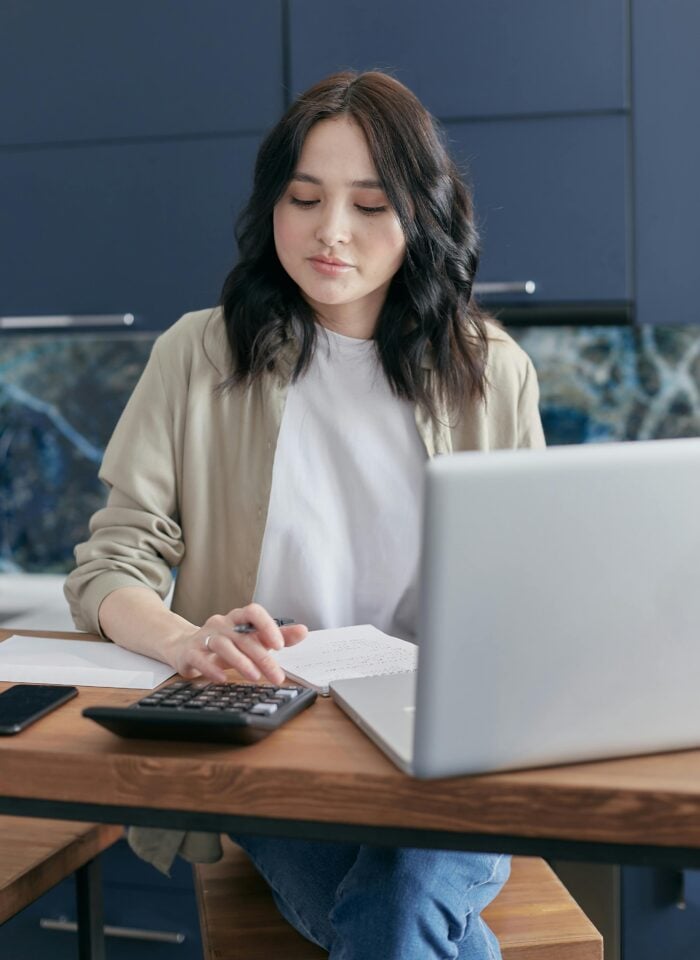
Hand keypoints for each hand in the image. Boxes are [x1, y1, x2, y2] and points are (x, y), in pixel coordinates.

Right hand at [172, 602, 306, 683]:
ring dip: (240, 661)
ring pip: (222, 645)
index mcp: (237, 619)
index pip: (253, 612)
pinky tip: (223, 678)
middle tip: (277, 676)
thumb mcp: (251, 639)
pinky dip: (211, 668)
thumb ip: (277, 635)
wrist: (184, 647)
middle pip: (243, 637)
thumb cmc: (225, 643)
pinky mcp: (190, 653)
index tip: (280, 645)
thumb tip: (303, 631)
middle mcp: (221, 624)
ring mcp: (204, 637)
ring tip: (255, 677)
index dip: (267, 625)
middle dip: (262, 657)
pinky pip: (200, 658)